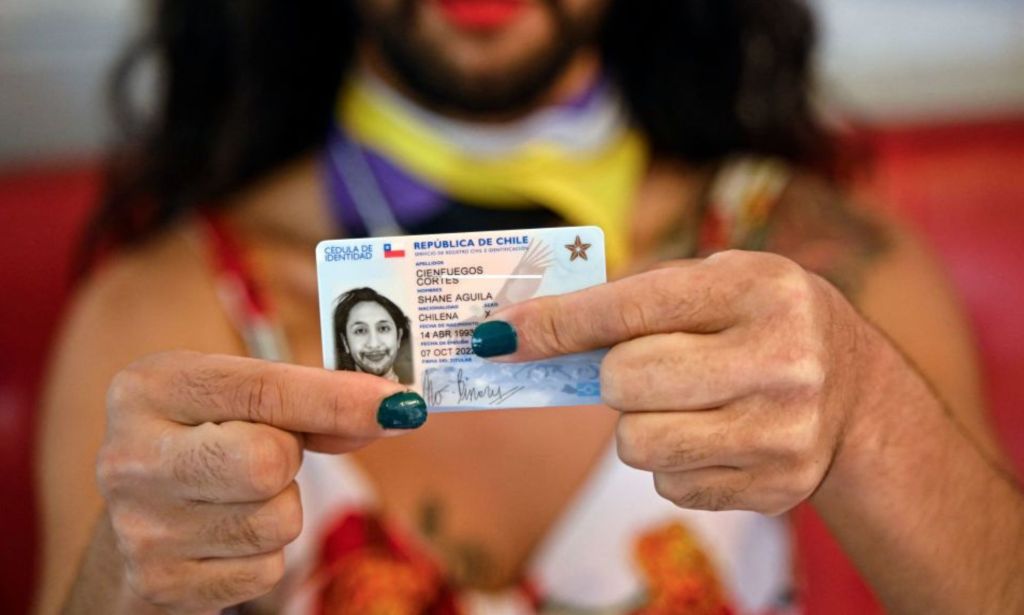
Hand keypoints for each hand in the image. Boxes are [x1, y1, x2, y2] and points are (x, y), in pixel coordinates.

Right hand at [96, 351, 425, 612]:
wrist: (138, 519)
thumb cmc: (207, 439)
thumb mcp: (240, 401)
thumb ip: (311, 403)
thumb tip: (392, 412)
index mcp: (149, 388)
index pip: (262, 389)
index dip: (338, 399)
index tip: (398, 404)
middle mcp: (131, 456)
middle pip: (268, 462)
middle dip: (290, 459)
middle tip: (273, 454)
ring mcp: (142, 526)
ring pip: (276, 520)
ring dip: (280, 508)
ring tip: (239, 495)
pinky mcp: (162, 583)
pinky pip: (265, 568)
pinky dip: (263, 553)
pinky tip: (226, 536)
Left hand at [474, 250, 879, 514]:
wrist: (857, 395)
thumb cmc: (764, 323)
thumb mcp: (722, 283)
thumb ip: (636, 299)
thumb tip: (524, 331)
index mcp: (758, 289)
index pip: (630, 307)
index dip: (556, 322)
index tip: (499, 335)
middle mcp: (780, 360)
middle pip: (624, 381)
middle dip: (617, 375)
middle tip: (649, 367)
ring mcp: (781, 432)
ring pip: (637, 443)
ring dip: (640, 424)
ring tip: (686, 402)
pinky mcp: (774, 488)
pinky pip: (668, 485)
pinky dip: (674, 461)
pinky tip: (716, 435)